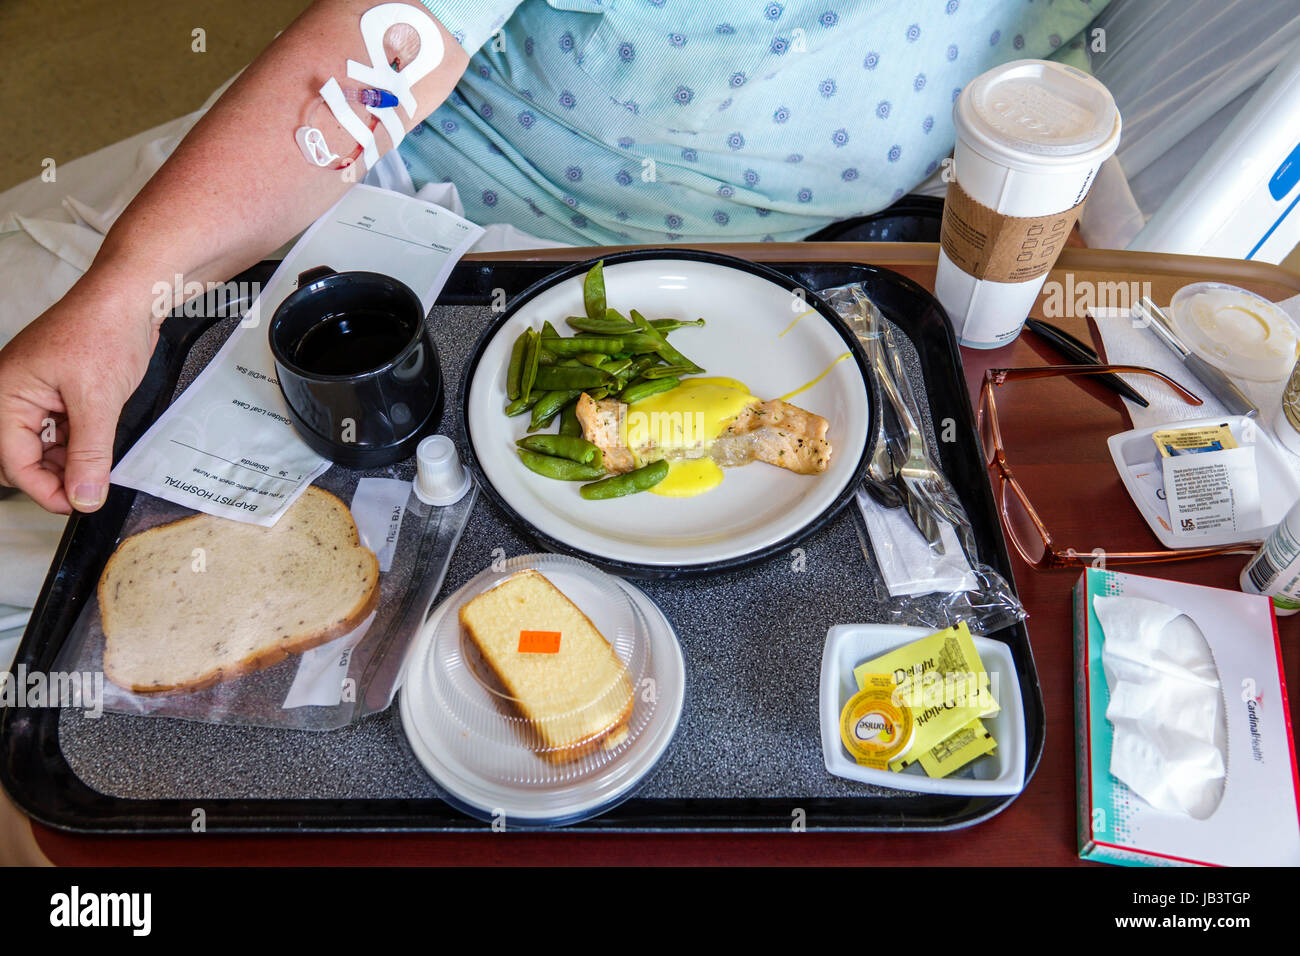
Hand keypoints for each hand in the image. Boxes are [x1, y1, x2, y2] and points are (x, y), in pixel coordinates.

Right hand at [0, 270, 159, 513]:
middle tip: (93, 486)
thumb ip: (90, 455)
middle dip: (57, 475)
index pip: (13, 462)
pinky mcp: (61, 393)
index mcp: (6, 394)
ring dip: (73, 460)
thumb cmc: (104, 330)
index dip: (45, 489)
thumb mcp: (98, 402)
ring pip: (47, 447)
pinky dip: (82, 443)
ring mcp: (37, 395)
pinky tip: (103, 445)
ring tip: (103, 462)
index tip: (79, 505)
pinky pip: (64, 431)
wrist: (131, 298)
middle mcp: (13, 395)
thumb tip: (83, 497)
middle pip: (25, 458)